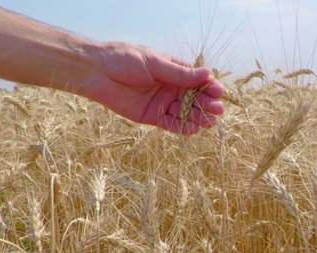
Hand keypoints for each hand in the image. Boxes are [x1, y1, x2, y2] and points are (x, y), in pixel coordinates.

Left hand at [80, 42, 223, 134]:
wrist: (98, 72)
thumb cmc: (125, 60)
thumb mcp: (154, 63)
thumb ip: (179, 73)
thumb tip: (206, 73)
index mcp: (174, 71)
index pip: (198, 80)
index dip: (209, 87)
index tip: (218, 92)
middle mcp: (171, 88)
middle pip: (195, 99)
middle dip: (207, 104)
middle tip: (216, 110)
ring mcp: (163, 103)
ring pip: (185, 113)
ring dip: (197, 117)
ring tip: (207, 121)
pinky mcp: (153, 117)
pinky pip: (171, 124)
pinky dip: (182, 127)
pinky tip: (192, 129)